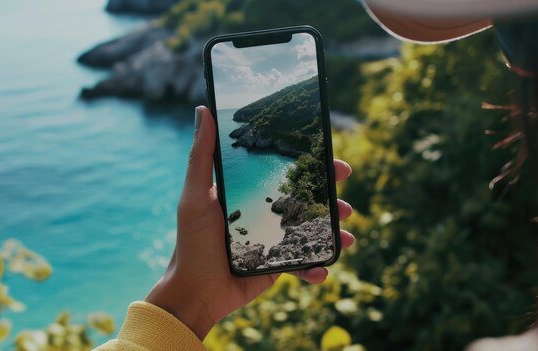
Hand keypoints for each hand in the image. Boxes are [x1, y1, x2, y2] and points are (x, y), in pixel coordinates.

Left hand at [145, 106, 354, 339]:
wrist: (195, 292)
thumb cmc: (191, 241)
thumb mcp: (195, 196)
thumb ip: (201, 156)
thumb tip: (203, 110)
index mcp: (249, 192)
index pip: (285, 171)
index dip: (311, 163)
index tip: (332, 157)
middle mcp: (265, 212)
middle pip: (306, 198)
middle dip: (331, 196)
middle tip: (345, 196)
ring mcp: (274, 239)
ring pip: (312, 229)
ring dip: (334, 231)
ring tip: (346, 236)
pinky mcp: (278, 265)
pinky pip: (305, 263)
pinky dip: (317, 267)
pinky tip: (322, 269)